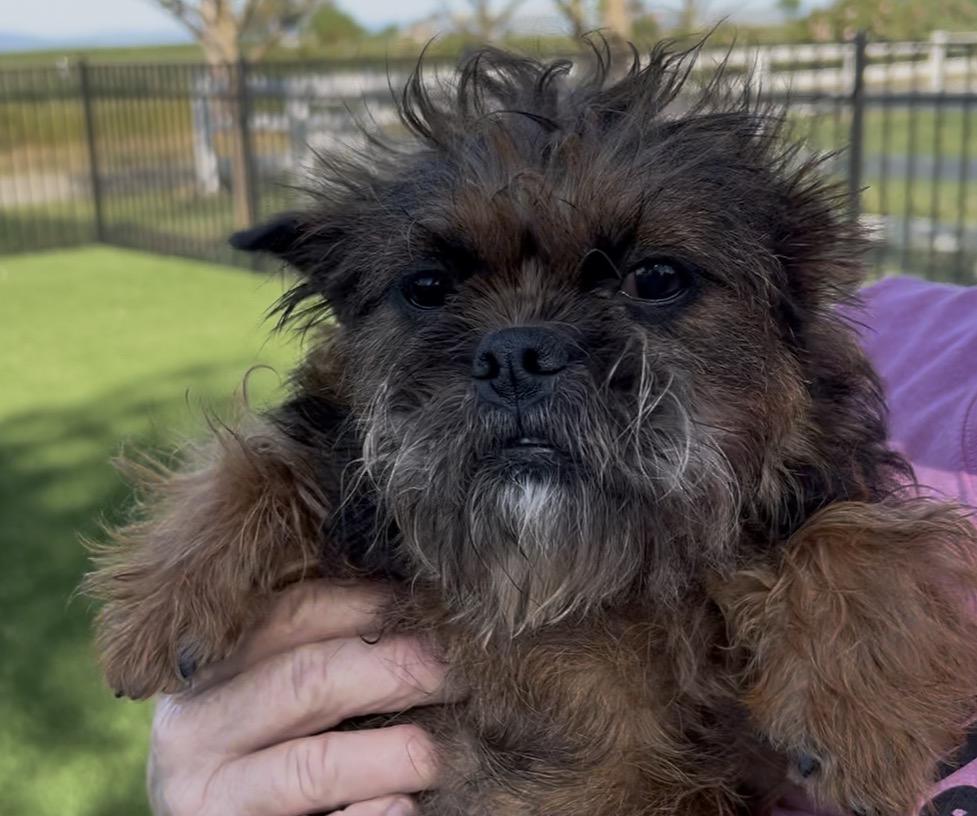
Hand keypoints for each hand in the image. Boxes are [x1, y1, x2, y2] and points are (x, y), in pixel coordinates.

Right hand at [146, 582, 450, 815]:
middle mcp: (194, 730)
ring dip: (394, 754)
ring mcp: (212, 798)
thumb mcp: (256, 693)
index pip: (295, 614)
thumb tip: (411, 603)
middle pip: (309, 680)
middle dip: (395, 669)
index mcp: (207, 672)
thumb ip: (308, 652)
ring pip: (314, 766)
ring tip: (440, 752)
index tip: (434, 607)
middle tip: (460, 672)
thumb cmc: (251, 749)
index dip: (373, 605)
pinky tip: (405, 806)